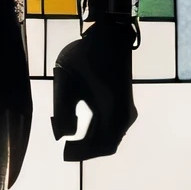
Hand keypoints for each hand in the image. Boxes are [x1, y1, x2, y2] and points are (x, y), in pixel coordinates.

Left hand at [51, 33, 137, 161]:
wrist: (109, 37)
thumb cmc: (84, 55)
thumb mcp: (66, 80)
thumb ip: (63, 110)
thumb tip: (63, 136)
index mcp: (111, 107)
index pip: (101, 145)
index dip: (82, 153)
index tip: (64, 152)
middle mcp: (124, 113)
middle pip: (108, 145)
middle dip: (86, 150)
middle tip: (66, 147)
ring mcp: (128, 110)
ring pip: (112, 138)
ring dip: (93, 142)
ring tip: (72, 137)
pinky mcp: (126, 105)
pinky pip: (114, 129)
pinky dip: (100, 134)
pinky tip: (84, 127)